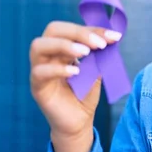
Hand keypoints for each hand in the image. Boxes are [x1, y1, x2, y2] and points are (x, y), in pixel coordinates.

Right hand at [30, 21, 121, 139]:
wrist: (79, 122)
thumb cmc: (85, 94)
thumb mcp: (96, 70)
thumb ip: (99, 54)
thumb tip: (111, 37)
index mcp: (62, 48)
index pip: (73, 29)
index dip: (93, 30)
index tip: (114, 37)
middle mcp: (48, 55)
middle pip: (53, 30)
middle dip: (78, 33)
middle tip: (99, 44)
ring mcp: (39, 69)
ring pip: (39, 46)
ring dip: (64, 45)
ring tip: (85, 52)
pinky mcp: (37, 87)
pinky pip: (39, 72)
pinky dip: (58, 69)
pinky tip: (76, 72)